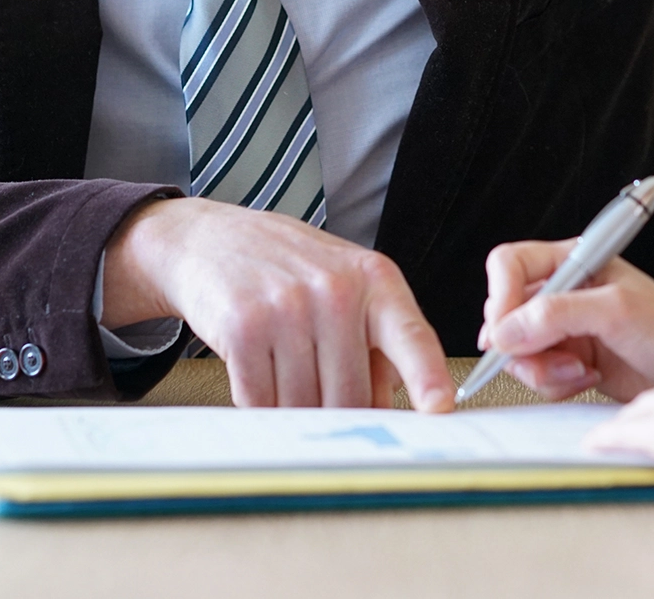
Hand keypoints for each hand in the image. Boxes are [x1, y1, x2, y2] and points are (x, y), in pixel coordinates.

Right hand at [101, 197, 452, 412]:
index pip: (411, 335)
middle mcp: (335, 290)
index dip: (428, 377)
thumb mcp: (347, 285)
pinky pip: (261, 401)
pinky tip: (257, 374)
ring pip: (305, 406)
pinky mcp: (243, 328)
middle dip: (338, 414)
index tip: (441, 409)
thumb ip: (377, 345)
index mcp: (374, 279)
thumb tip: (388, 413)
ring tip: (285, 374)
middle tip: (321, 396)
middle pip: (351, 395)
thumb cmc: (290, 270)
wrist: (212, 240)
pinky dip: (259, 404)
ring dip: (294, 411)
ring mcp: (288, 307)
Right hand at [478, 238, 653, 402]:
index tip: (504, 331)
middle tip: (548, 358)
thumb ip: (559, 313)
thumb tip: (506, 330)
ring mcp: (562, 327)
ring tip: (579, 370)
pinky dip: (555, 383)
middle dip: (523, 344)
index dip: (500, 296)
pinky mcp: (566, 358)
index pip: (510, 264)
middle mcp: (562, 291)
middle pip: (506, 313)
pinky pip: (536, 374)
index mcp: (573, 261)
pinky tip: (586, 377)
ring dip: (542, 368)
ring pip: (516, 350)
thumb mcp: (617, 311)